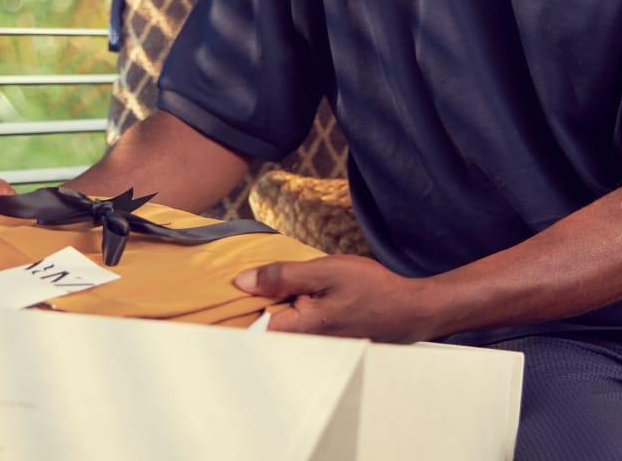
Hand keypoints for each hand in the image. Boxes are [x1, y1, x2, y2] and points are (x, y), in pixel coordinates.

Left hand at [232, 255, 444, 342]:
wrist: (410, 311)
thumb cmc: (372, 290)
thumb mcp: (325, 272)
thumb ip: (282, 276)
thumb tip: (241, 282)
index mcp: (296, 331)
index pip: (247, 330)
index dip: (228, 315)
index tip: (210, 304)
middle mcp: (300, 347)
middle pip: (258, 332)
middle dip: (245, 312)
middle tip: (233, 292)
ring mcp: (311, 349)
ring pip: (275, 331)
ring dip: (265, 313)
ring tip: (255, 292)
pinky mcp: (320, 345)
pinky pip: (291, 331)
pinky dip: (283, 315)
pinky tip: (284, 299)